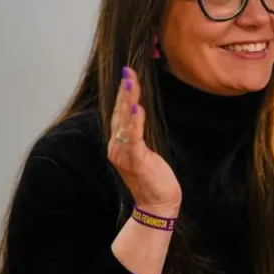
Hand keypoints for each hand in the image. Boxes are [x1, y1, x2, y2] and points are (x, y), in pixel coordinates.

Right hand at [107, 67, 181, 216]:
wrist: (157, 204)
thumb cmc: (153, 178)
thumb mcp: (145, 151)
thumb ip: (138, 133)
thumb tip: (137, 110)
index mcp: (118, 144)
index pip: (119, 113)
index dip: (123, 93)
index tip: (128, 74)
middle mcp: (116, 147)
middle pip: (119, 113)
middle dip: (124, 90)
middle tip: (128, 70)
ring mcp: (123, 153)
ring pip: (125, 121)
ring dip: (128, 99)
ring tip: (130, 81)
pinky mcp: (134, 160)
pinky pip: (133, 136)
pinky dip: (134, 120)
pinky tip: (135, 106)